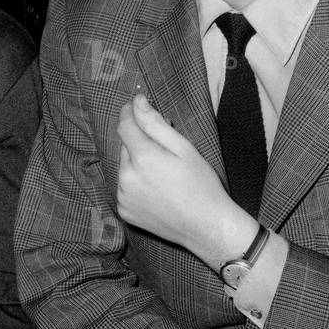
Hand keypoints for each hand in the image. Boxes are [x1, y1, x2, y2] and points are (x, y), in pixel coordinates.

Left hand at [116, 94, 254, 266]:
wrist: (206, 227)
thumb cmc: (201, 184)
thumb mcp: (184, 148)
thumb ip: (155, 123)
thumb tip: (137, 102)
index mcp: (142, 158)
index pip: (124, 125)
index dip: (129, 112)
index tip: (135, 105)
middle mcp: (126, 177)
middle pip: (125, 147)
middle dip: (140, 142)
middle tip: (165, 150)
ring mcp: (123, 196)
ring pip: (124, 167)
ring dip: (137, 164)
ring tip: (163, 174)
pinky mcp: (124, 210)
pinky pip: (124, 187)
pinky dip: (135, 184)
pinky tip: (156, 190)